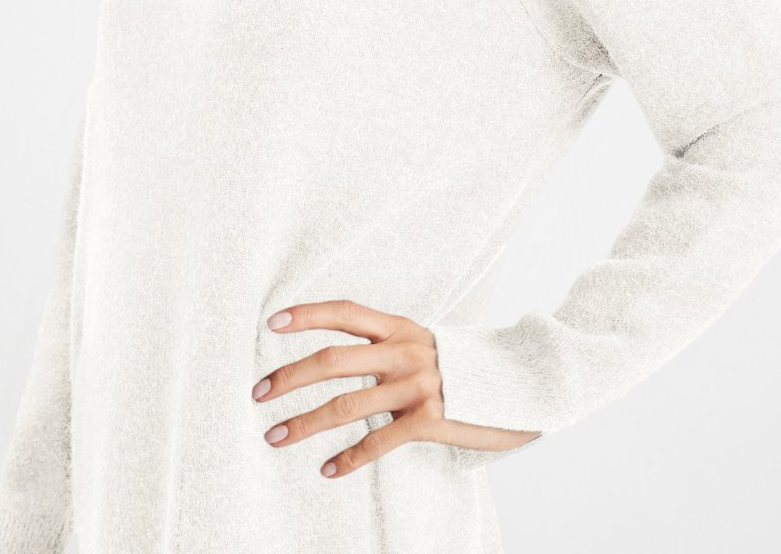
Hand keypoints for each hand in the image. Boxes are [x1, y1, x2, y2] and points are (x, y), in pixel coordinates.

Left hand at [251, 298, 541, 477]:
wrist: (522, 384)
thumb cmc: (464, 368)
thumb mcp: (424, 346)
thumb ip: (388, 347)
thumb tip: (340, 357)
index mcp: (401, 327)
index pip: (346, 312)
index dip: (308, 314)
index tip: (272, 322)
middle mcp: (404, 351)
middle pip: (333, 359)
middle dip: (290, 376)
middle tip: (258, 393)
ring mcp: (417, 385)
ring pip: (346, 404)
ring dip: (304, 422)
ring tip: (274, 436)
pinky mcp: (429, 419)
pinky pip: (378, 441)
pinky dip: (348, 458)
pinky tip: (327, 468)